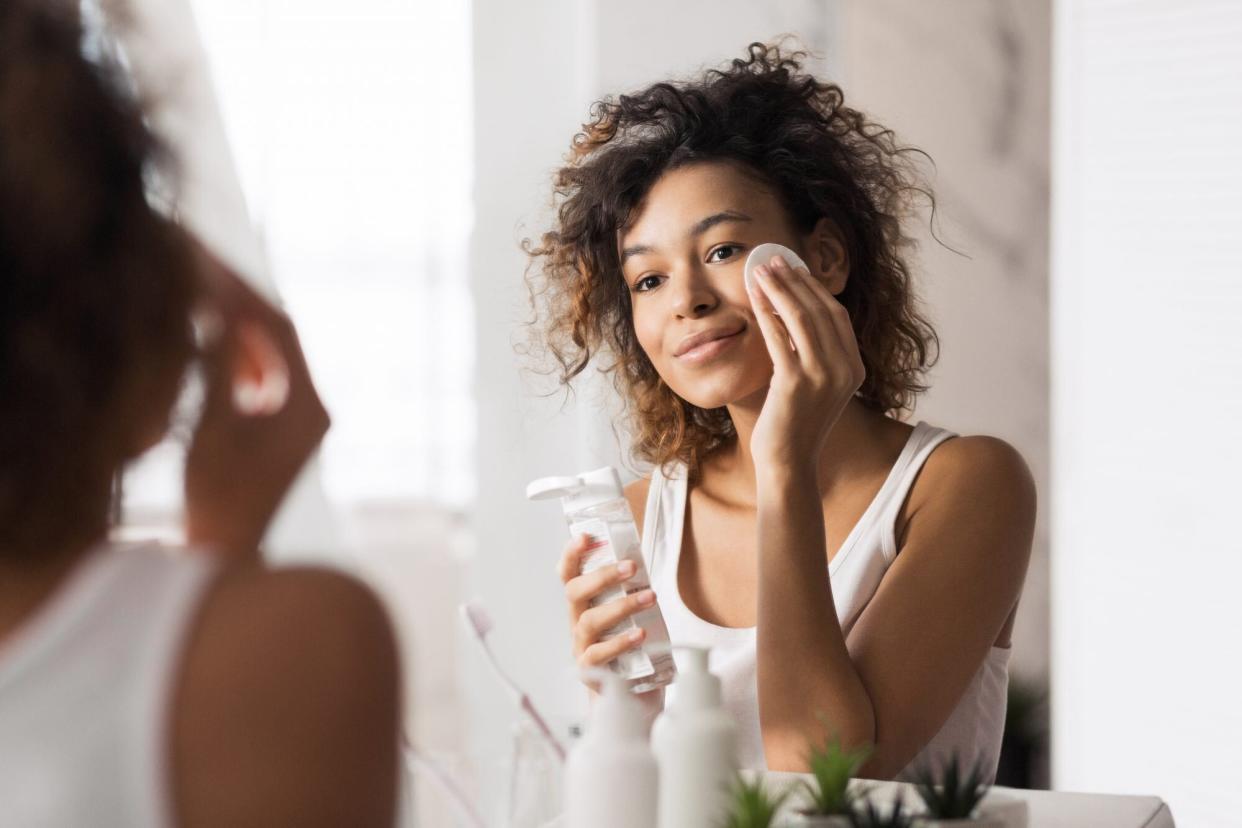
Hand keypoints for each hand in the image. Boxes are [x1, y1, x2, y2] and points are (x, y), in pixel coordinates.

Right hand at [183, 244, 329, 559]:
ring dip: (233, 321)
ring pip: (269, 349)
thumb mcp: (212, 430)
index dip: (239, 291)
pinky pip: (262, 371)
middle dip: (236, 298)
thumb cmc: (216, 501)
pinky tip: (201, 334)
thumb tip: (217, 316)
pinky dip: (233, 350)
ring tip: (193, 288)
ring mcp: (301, 416)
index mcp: (309, 406)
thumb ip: (217, 371)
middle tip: (195, 260)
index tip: (202, 261)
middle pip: (277, 333)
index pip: (277, 328)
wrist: (227, 555)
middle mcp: (314, 406)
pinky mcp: (282, 425)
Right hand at [557, 534, 655, 678]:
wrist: (625, 692)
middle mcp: (576, 622)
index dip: (571, 555)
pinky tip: (639, 634)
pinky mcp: (589, 670)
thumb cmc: (626, 645)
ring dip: (621, 606)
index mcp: (582, 604)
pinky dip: (620, 642)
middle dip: (602, 576)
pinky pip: (599, 654)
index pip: (568, 575)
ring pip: (590, 621)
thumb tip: (645, 566)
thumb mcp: (625, 615)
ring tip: (649, 598)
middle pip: (574, 592)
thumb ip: (629, 593)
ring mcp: (580, 646)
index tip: (584, 538)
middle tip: (632, 567)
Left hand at [746, 254, 865, 479]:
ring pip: (801, 318)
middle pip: (821, 311)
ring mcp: (823, 376)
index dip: (815, 289)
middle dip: (796, 281)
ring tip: (761, 270)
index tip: (794, 270)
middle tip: (774, 260)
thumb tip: (793, 314)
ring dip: (779, 289)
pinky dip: (766, 313)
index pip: (837, 316)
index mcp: (855, 368)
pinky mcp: (796, 384)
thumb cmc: (795, 424)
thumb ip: (815, 355)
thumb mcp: (816, 385)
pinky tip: (754, 298)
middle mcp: (845, 369)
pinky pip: (779, 337)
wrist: (789, 462)